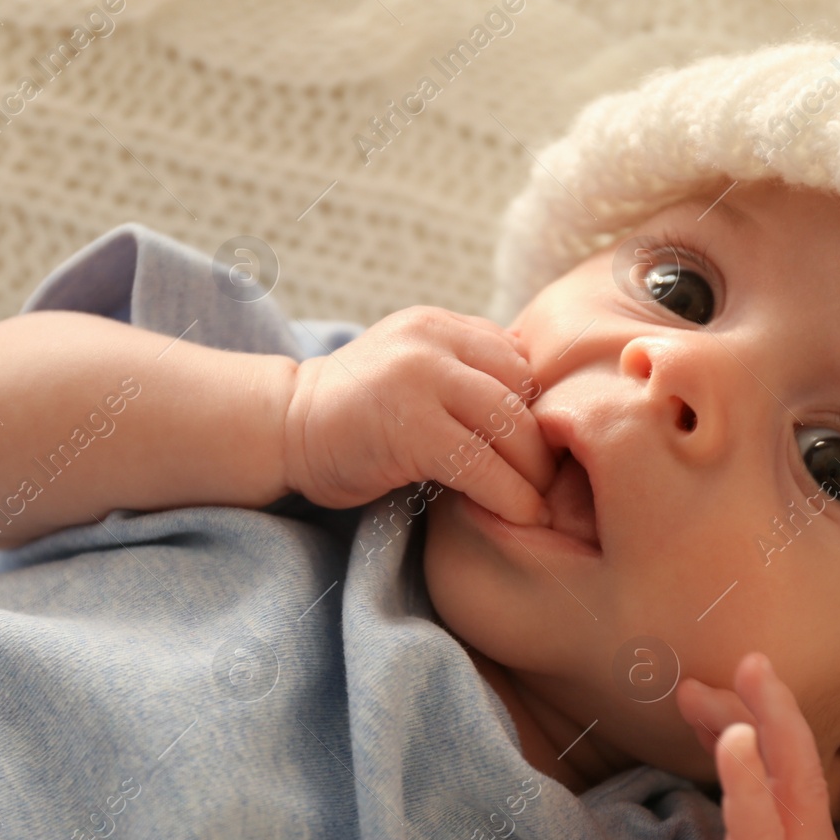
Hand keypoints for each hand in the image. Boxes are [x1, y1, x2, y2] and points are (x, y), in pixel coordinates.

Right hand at [282, 306, 557, 523]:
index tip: (550, 449)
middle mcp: (434, 340)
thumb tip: (540, 409)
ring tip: (540, 504)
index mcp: (441, 324)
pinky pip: (482, 464)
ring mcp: (420, 378)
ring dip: (535, 473)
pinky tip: (518, 515)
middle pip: (524, 391)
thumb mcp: (414, 371)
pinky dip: (510, 496)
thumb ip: (464, 374)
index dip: (542, 408)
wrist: (282, 427)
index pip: (521, 359)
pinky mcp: (410, 425)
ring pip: (511, 426)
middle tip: (556, 483)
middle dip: (546, 442)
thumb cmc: (356, 415)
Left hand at [676, 653, 839, 839]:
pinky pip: (758, 822)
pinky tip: (732, 739)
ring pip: (790, 775)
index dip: (758, 727)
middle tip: (725, 668)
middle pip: (796, 762)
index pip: (790, 773)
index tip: (721, 699)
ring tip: (742, 672)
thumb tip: (731, 814)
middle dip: (764, 707)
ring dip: (762, 717)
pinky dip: (746, 774)